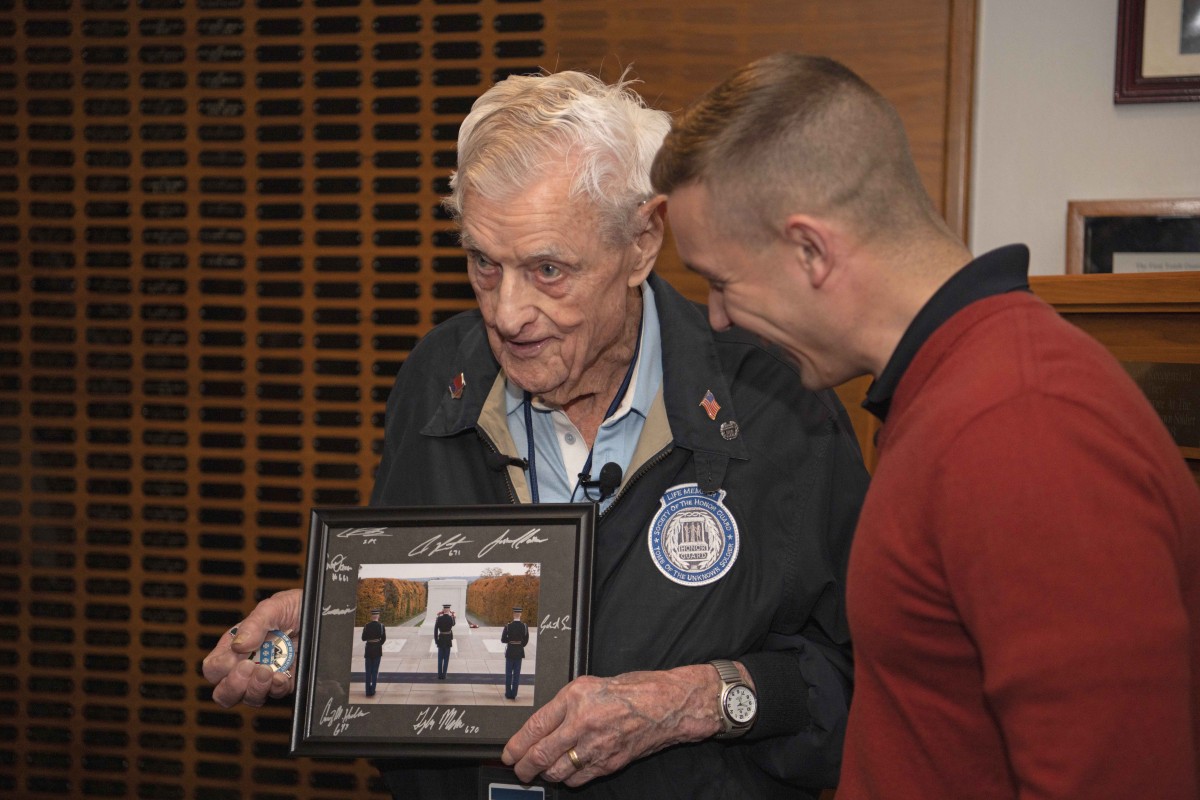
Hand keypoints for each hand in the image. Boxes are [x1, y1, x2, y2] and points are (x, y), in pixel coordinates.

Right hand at [202, 588, 301, 707]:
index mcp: (236, 646)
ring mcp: (266, 676)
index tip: (237, 659)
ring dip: (255, 688)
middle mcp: (248, 664)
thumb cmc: (295, 607)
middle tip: (249, 668)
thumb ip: (254, 624)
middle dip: (233, 686)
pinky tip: (282, 676)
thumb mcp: (274, 607)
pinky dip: (277, 688)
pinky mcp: (286, 682)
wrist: (323, 614)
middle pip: (224, 692)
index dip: (220, 669)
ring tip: (267, 671)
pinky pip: (275, 695)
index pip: (214, 668)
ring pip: (248, 698)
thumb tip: (238, 644)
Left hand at [501, 665, 724, 786]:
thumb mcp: (589, 686)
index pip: (535, 727)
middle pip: (541, 755)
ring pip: (557, 771)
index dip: (516, 745)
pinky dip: (567, 778)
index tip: (509, 754)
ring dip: (544, 774)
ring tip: (540, 772)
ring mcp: (596, 746)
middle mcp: (582, 722)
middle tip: (519, 770)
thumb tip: (539, 728)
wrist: (663, 706)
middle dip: (524, 768)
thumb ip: (563, 706)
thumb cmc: (631, 691)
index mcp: (575, 698)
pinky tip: (566, 772)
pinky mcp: (608, 763)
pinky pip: (578, 779)